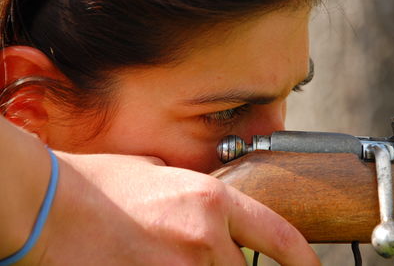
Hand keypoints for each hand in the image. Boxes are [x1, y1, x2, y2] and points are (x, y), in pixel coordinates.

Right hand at [25, 152, 318, 265]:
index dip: (302, 259)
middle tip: (207, 257)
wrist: (52, 203)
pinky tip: (160, 260)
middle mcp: (204, 236)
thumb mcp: (159, 175)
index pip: (278, 235)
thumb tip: (209, 213)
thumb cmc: (101, 184)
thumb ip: (192, 194)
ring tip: (172, 252)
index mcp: (211, 200)